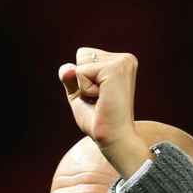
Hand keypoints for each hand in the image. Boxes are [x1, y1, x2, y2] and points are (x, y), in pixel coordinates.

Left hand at [58, 47, 149, 176]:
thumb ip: (70, 77)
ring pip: (81, 63)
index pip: (85, 55)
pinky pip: (81, 72)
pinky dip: (85, 89)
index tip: (101, 96)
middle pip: (82, 54)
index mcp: (121, 62)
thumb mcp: (79, 94)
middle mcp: (126, 59)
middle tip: (101, 100)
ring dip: (84, 86)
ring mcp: (122, 62)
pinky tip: (102, 99)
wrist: (113, 138)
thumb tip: (66, 68)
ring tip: (102, 100)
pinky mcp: (115, 69)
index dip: (83, 79)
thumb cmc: (99, 120)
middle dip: (82, 80)